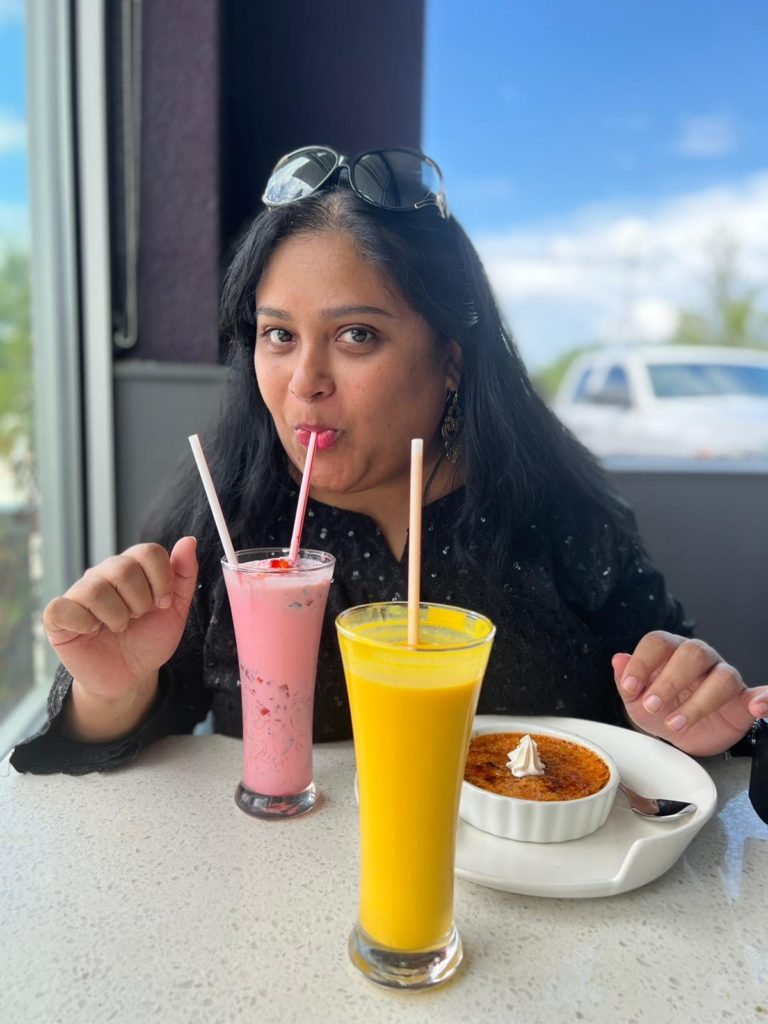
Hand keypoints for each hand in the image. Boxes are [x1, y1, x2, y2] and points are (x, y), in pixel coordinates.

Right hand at [43, 537, 198, 705]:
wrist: (131, 676)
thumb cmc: (149, 639)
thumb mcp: (176, 609)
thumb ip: (184, 575)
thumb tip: (189, 541)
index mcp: (132, 567)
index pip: (148, 551)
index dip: (162, 579)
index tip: (163, 603)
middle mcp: (103, 574)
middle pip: (124, 569)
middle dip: (140, 602)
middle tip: (137, 618)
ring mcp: (79, 593)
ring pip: (96, 590)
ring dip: (117, 617)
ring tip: (118, 627)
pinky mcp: (58, 616)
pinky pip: (62, 608)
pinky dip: (83, 622)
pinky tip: (92, 630)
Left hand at [612, 631, 767, 755]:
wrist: (686, 737)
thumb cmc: (661, 710)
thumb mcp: (636, 701)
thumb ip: (625, 680)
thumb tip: (618, 659)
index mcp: (670, 651)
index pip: (657, 642)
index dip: (642, 662)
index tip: (630, 687)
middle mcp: (699, 657)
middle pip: (691, 653)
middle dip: (669, 681)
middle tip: (653, 706)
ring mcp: (723, 675)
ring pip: (721, 677)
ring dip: (698, 702)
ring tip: (677, 723)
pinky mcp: (744, 698)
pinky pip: (761, 692)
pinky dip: (764, 697)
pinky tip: (757, 706)